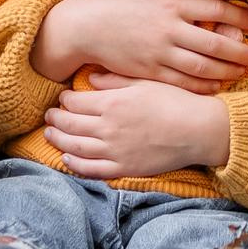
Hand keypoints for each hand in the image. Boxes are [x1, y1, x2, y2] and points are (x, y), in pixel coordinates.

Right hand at [30, 0, 247, 93]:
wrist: (86, 26)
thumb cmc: (119, 0)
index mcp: (172, 3)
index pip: (215, 9)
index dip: (239, 16)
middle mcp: (169, 28)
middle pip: (214, 42)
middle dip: (240, 51)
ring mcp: (160, 52)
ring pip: (202, 66)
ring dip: (227, 70)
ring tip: (243, 71)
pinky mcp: (150, 71)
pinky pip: (182, 82)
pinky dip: (202, 85)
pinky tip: (216, 85)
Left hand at [42, 76, 230, 177]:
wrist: (198, 129)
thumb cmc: (175, 101)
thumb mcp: (144, 82)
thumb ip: (114, 80)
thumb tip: (91, 78)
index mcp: (113, 103)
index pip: (76, 102)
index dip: (65, 100)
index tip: (62, 97)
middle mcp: (109, 128)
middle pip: (71, 125)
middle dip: (56, 119)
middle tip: (49, 115)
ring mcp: (115, 151)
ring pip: (76, 148)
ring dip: (59, 140)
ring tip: (50, 134)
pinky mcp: (125, 168)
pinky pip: (92, 170)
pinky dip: (75, 165)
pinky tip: (67, 159)